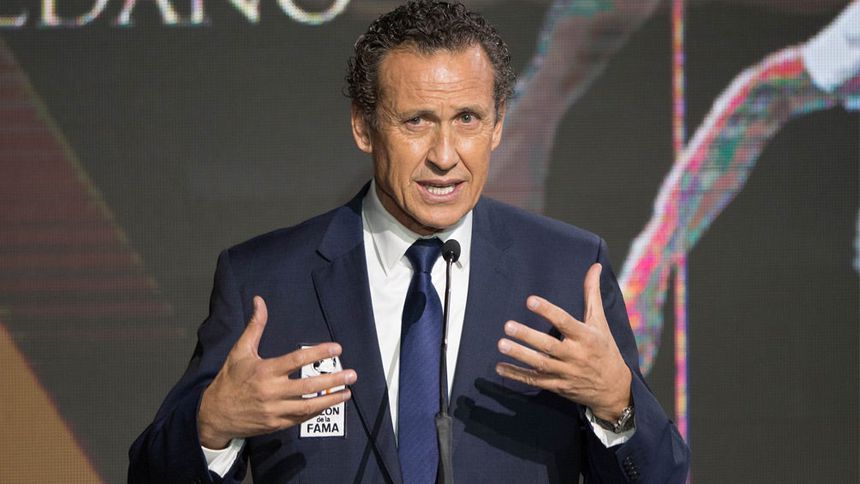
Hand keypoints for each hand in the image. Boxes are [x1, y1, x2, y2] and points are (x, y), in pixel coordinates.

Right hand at [197, 296, 356, 448]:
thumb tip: (259, 301)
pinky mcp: (275, 424)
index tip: (337, 348)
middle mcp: (271, 391)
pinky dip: (316, 411)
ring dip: (330, 399)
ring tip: (347, 392)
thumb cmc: (229, 380)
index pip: (297, 360)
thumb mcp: (240, 351)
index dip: (319, 353)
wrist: (214, 415)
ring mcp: (274, 410)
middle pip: (308, 385)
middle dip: (333, 380)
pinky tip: (328, 404)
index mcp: (264, 370)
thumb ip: (255, 327)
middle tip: (352, 374)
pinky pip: (300, 418)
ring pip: (308, 405)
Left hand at [496, 263, 630, 419]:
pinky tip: (499, 367)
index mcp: (586, 337)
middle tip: (508, 326)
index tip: (530, 300)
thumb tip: (595, 265)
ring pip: (540, 364)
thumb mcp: (600, 321)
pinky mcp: (558, 386)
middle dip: (528, 336)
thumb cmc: (604, 348)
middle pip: (549, 346)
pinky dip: (517, 375)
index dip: (548, 311)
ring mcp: (566, 372)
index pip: (565, 322)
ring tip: (501, 344)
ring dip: (519, 355)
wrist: (613, 388)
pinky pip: (535, 381)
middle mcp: (576, 355)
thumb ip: (592, 293)